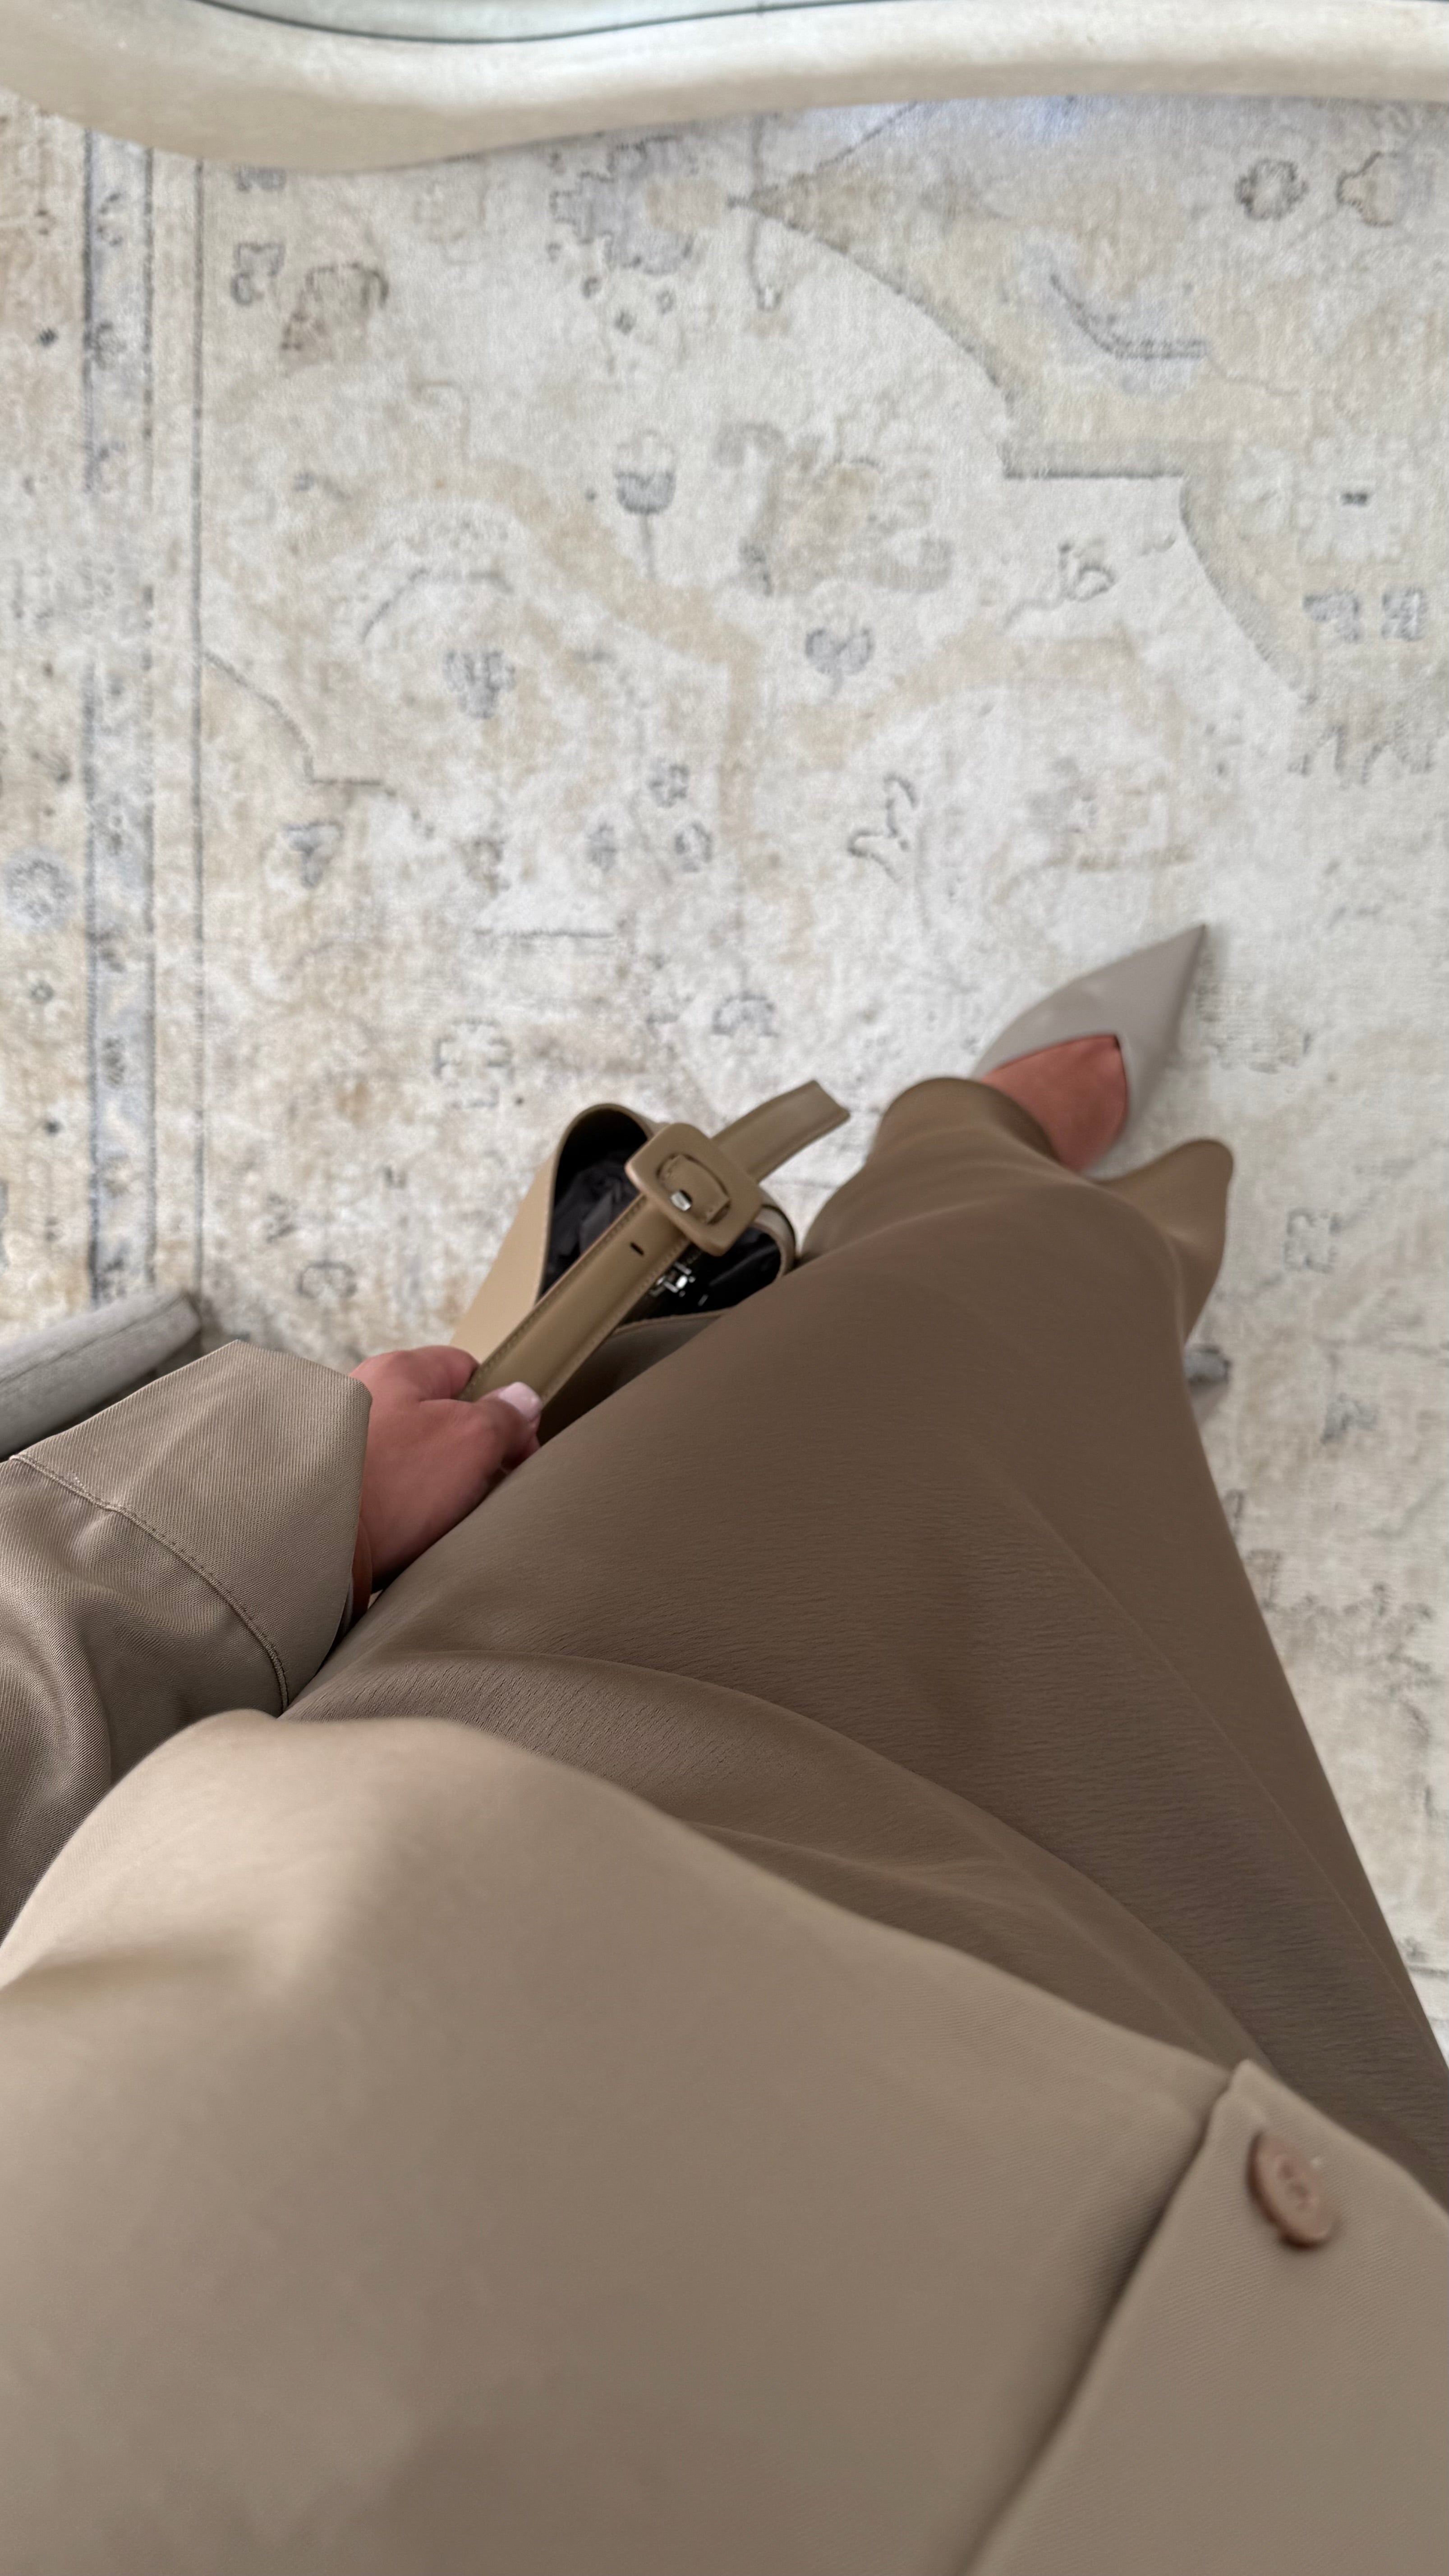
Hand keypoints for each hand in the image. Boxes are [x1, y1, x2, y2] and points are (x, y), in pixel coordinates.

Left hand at [348, 1347, 539, 1600]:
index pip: (466, 1369)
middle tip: (489, 1487)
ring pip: (415, 1459)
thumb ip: (504, 1417)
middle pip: (441, 1417)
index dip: (501, 1405)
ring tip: (449, 1518)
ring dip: (439, 1488)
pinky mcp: (334, 1490)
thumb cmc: (389, 1485)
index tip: (518, 1444)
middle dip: (471, 1453)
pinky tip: (414, 1534)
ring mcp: (346, 1445)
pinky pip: (388, 1494)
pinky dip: (407, 1513)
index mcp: (397, 1371)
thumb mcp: (471, 1439)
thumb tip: (522, 1404)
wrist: (312, 1547)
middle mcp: (364, 1399)